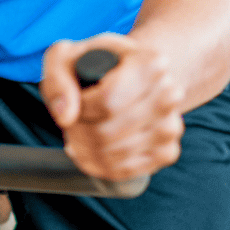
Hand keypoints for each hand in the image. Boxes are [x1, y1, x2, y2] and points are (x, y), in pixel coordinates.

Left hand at [40, 34, 184, 180]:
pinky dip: (98, 165)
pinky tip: (90, 148)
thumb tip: (65, 116)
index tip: (75, 99)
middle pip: (107, 132)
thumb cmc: (94, 64)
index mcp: (151, 63)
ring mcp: (171, 126)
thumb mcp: (66, 57)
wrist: (130, 75)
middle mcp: (169, 94)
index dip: (81, 108)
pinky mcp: (168, 152)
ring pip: (114, 155)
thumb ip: (58, 79)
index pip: (108, 102)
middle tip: (72, 119)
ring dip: (85, 149)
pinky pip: (125, 171)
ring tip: (79, 132)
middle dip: (78, 131)